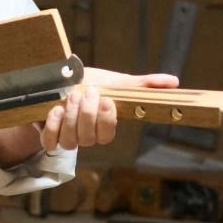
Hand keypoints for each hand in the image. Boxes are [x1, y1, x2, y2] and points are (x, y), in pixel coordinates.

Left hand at [39, 68, 177, 152]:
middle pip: (89, 138)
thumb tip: (174, 82)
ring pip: (70, 141)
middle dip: (87, 114)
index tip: (106, 100)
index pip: (108, 135)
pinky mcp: (48, 134)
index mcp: (102, 125)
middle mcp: (85, 135)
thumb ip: (143, 84)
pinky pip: (49, 141)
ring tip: (71, 97)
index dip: (106, 121)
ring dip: (70, 118)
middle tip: (87, 93)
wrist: (59, 81)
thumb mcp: (116, 81)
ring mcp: (66, 136)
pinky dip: (52, 127)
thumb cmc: (90, 82)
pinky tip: (55, 110)